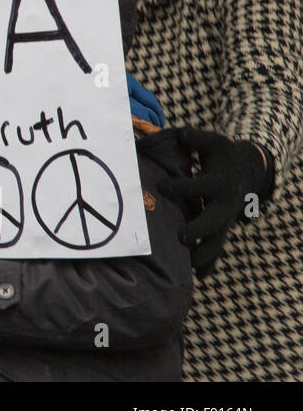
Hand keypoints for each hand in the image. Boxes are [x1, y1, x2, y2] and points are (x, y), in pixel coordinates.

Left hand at [161, 128, 271, 276]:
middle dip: (198, 228)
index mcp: (219, 181)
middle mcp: (224, 203)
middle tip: (181, 236)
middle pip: (213, 219)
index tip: (160, 185)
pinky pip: (218, 247)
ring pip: (217, 240)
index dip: (180, 185)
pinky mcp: (223, 227)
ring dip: (205, 253)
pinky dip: (211, 262)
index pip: (198, 186)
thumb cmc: (223, 154)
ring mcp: (225, 218)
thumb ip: (195, 138)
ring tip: (189, 266)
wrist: (249, 169)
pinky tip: (201, 277)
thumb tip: (180, 134)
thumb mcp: (212, 142)